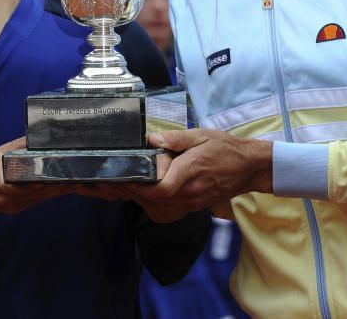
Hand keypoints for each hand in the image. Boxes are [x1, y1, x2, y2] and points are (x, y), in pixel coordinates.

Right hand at [0, 138, 80, 213]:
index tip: (46, 179)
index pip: (11, 183)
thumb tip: (40, 137)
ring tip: (71, 182)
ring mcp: (9, 204)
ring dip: (53, 190)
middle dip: (51, 185)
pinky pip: (34, 202)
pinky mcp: (14, 209)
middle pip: (30, 191)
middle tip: (70, 177)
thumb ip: (19, 146)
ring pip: (35, 198)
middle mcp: (2, 193)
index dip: (30, 183)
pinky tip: (61, 188)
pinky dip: (47, 194)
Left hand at [79, 129, 272, 222]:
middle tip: (98, 182)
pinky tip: (134, 192)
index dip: (139, 186)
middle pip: (151, 200)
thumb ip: (174, 139)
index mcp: (189, 172)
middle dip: (124, 191)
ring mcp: (188, 203)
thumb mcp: (200, 135)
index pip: (161, 188)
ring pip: (154, 207)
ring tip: (109, 187)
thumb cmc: (224, 148)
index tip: (119, 177)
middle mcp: (187, 193)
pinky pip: (162, 210)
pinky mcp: (189, 207)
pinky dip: (145, 203)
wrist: (247, 168)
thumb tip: (150, 138)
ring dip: (132, 198)